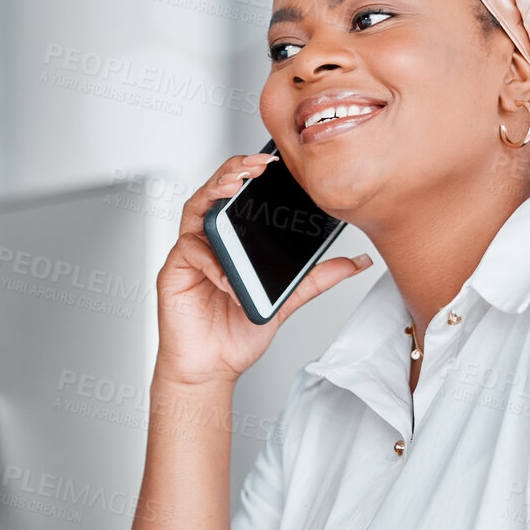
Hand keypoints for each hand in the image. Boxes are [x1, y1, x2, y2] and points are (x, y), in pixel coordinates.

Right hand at [155, 153, 371, 387]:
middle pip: (213, 190)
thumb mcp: (287, 299)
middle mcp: (208, 240)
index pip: (238, 194)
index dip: (250, 170)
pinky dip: (211, 262)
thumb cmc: (238, 331)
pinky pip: (190, 253)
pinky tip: (227, 275)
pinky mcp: (173, 272)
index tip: (274, 162)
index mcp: (233, 240)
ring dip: (213, 194)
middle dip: (232, 170)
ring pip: (194, 209)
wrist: (213, 368)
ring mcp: (189, 254)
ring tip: (232, 188)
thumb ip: (317, 278)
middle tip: (255, 166)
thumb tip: (356, 262)